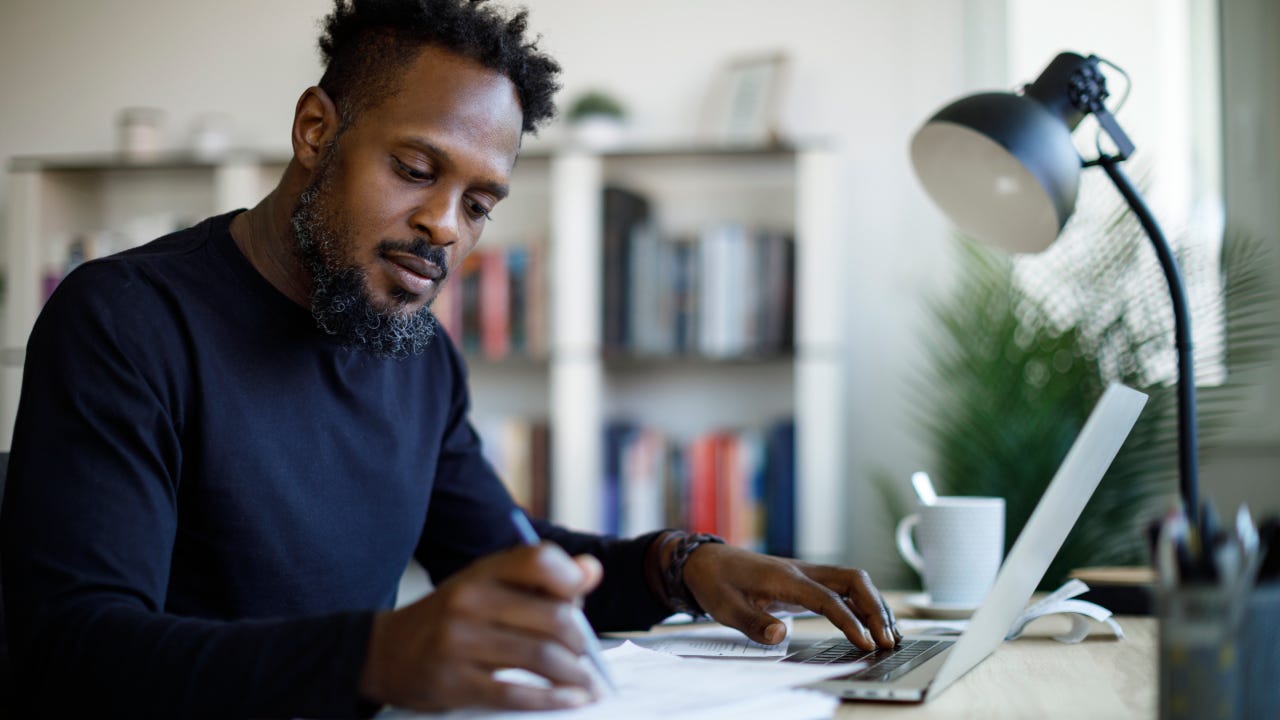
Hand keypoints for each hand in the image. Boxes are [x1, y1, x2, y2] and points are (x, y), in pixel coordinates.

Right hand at [359, 543, 603, 712]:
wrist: (385, 652)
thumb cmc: (453, 618)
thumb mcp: (487, 586)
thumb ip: (539, 580)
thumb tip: (591, 571)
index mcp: (482, 572)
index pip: (538, 560)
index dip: (570, 578)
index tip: (583, 600)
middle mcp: (470, 601)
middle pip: (552, 617)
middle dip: (582, 643)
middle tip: (591, 659)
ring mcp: (459, 642)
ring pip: (540, 657)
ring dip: (576, 675)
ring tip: (589, 685)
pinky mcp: (453, 682)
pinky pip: (515, 694)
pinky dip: (552, 700)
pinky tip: (572, 701)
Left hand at [682, 544, 899, 649]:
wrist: (706, 561)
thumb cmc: (716, 583)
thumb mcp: (725, 607)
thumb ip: (753, 622)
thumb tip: (781, 636)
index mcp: (784, 577)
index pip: (827, 598)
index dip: (850, 620)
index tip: (866, 643)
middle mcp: (802, 571)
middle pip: (853, 580)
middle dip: (875, 609)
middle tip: (888, 641)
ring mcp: (807, 574)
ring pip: (853, 581)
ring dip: (875, 605)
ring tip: (891, 636)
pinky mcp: (806, 581)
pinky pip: (843, 588)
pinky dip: (863, 603)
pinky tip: (873, 623)